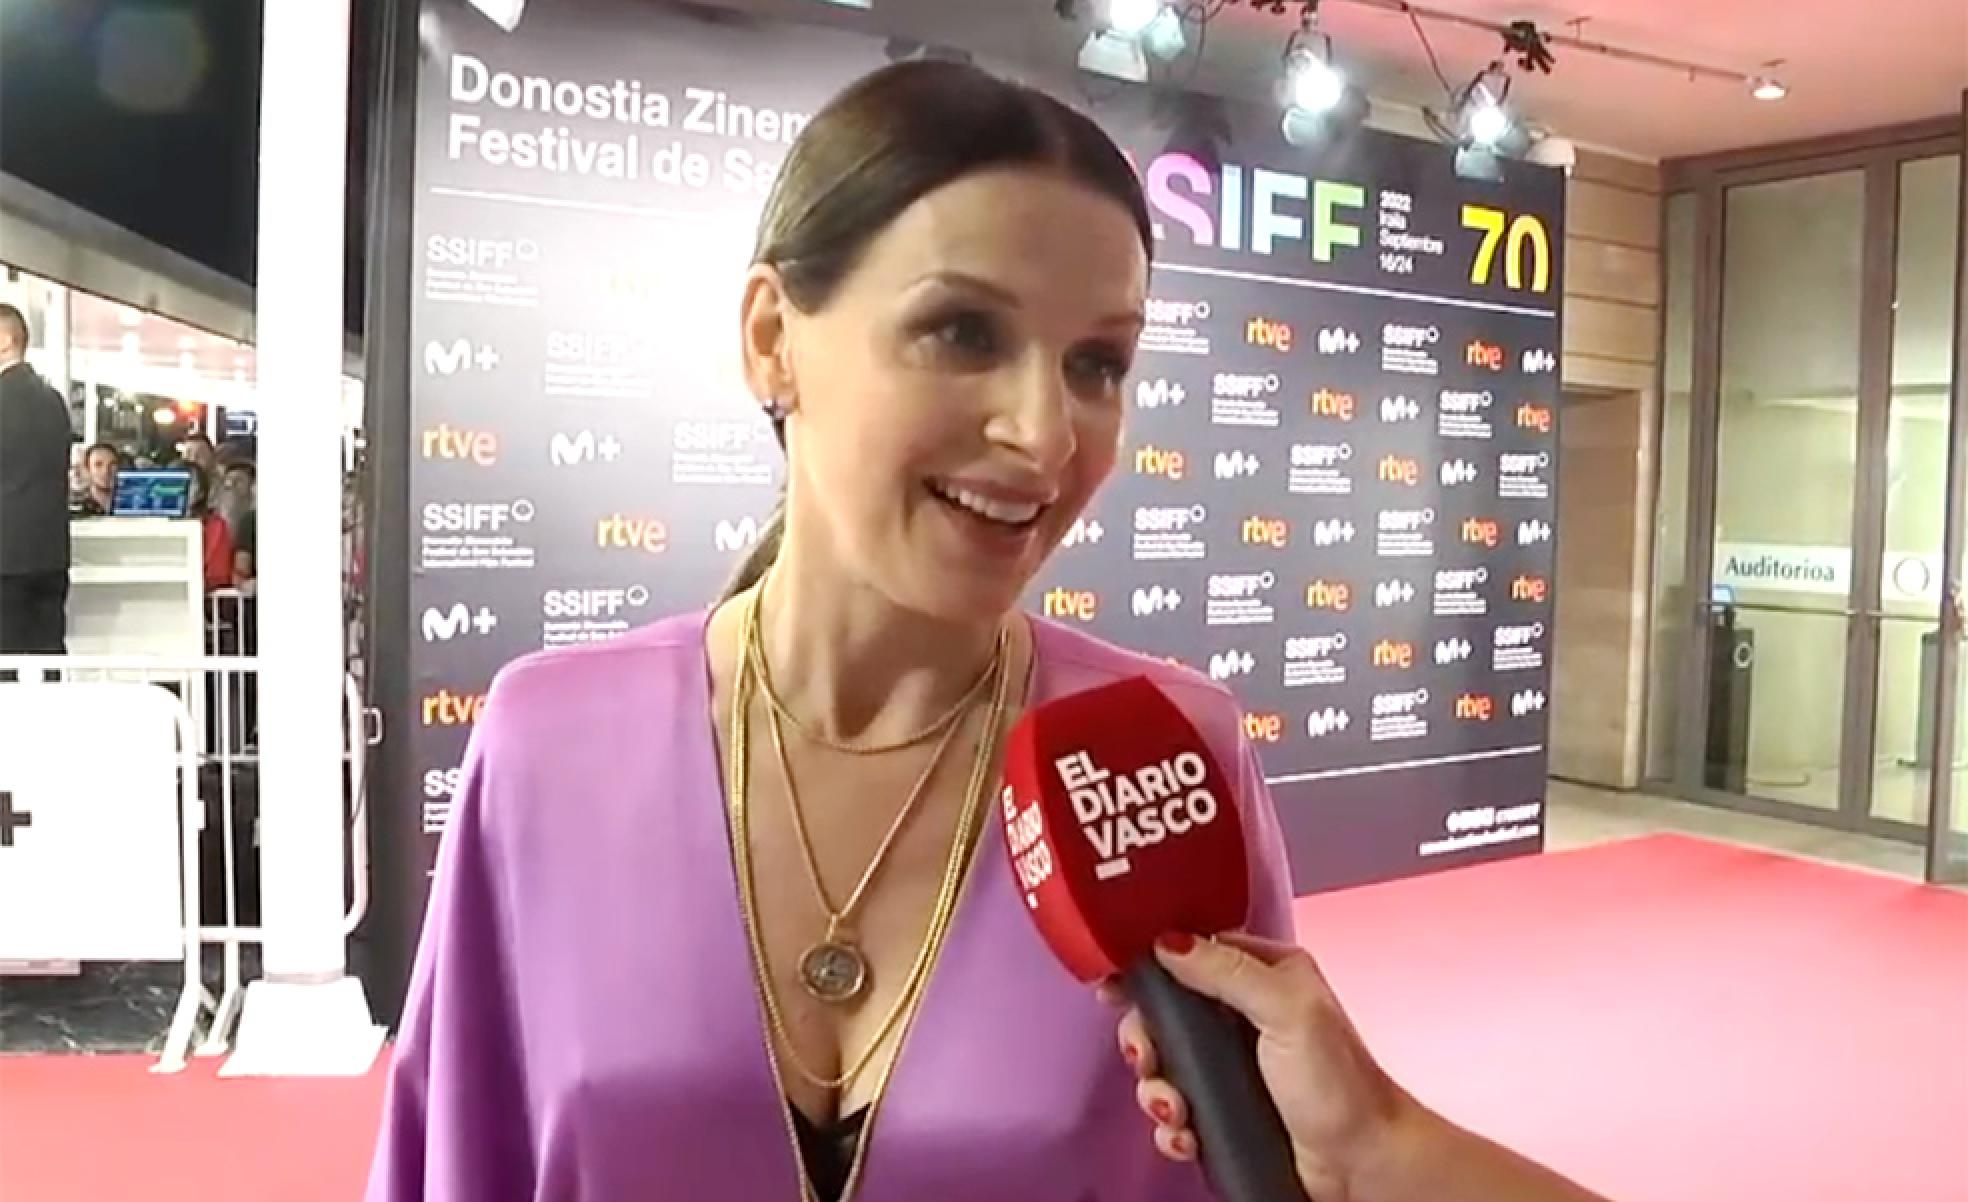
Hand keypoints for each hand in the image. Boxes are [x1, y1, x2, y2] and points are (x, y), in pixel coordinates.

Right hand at [1104, 931, 1413, 1200]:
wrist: (1360, 1164)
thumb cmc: (1340, 1084)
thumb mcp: (1286, 1009)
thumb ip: (1227, 970)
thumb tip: (1167, 941)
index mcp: (1264, 973)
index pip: (1192, 951)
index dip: (1150, 965)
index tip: (1115, 984)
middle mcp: (1244, 1014)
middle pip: (1165, 1011)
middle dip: (1147, 1039)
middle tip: (1148, 1058)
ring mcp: (1231, 1063)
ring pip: (1164, 1064)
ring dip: (1157, 1089)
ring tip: (1173, 1110)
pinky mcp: (1223, 1107)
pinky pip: (1174, 1108)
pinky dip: (1170, 1125)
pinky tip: (1184, 1135)